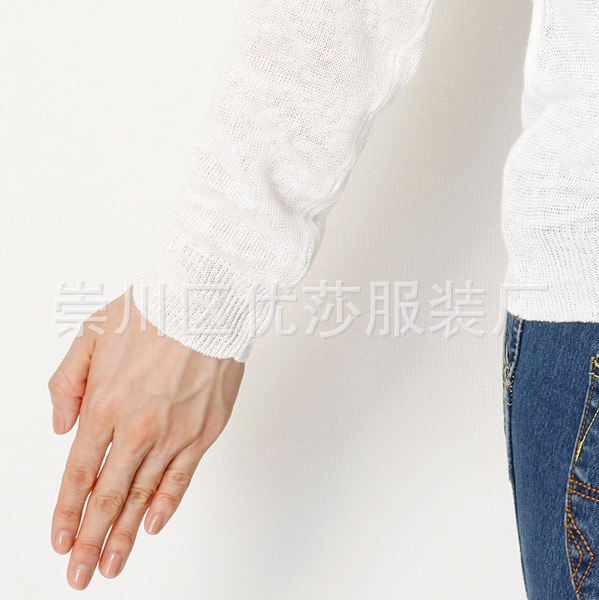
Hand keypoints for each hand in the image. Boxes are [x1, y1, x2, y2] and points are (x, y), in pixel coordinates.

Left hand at [48, 292, 243, 588]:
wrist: (208, 303)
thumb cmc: (153, 312)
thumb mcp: (90, 335)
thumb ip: (67, 384)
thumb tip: (60, 427)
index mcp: (105, 405)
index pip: (78, 474)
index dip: (67, 512)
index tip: (60, 541)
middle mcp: (137, 429)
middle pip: (107, 497)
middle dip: (90, 540)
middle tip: (80, 575)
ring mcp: (174, 434)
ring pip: (143, 496)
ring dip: (124, 535)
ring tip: (112, 565)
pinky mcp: (204, 433)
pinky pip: (181, 479)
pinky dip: (166, 506)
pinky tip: (152, 526)